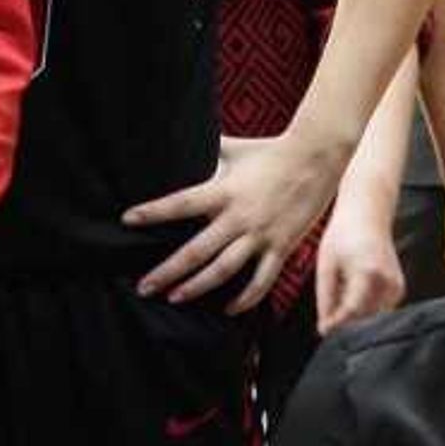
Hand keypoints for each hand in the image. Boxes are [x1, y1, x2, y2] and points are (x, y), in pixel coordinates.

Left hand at [127, 128, 351, 313]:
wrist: (317, 157)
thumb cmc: (273, 150)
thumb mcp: (236, 149)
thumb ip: (209, 149)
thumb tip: (185, 136)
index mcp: (224, 191)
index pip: (181, 204)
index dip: (153, 212)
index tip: (127, 220)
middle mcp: (239, 217)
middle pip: (197, 250)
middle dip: (168, 271)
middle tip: (144, 286)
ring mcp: (261, 235)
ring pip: (224, 270)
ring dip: (197, 288)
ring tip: (175, 298)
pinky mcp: (281, 247)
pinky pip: (261, 281)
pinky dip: (245, 299)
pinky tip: (228, 309)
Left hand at [314, 189, 406, 332]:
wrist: (367, 213)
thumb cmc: (343, 235)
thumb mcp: (326, 265)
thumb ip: (326, 298)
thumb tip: (325, 329)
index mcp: (368, 273)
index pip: (352, 311)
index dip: (336, 325)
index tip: (322, 331)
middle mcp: (388, 282)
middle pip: (364, 319)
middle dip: (345, 324)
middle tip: (327, 320)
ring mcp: (396, 287)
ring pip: (372, 317)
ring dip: (355, 317)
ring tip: (341, 298)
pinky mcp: (398, 289)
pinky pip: (379, 310)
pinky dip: (365, 309)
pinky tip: (353, 292)